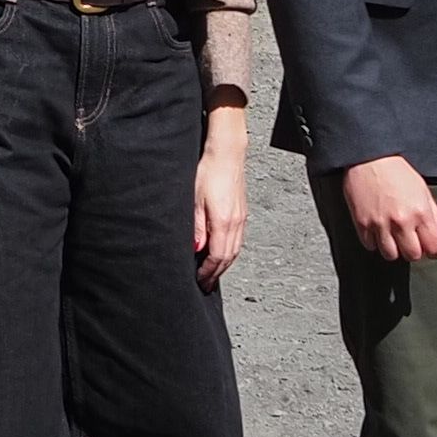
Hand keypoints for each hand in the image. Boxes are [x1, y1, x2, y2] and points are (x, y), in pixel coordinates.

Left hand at [192, 105, 248, 285]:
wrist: (227, 152)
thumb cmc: (208, 170)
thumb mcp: (194, 199)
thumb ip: (196, 227)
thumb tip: (196, 250)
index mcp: (224, 222)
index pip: (217, 257)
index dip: (208, 272)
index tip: (199, 281)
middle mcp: (236, 223)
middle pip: (228, 257)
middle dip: (216, 273)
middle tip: (206, 284)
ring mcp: (241, 217)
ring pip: (235, 249)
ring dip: (224, 264)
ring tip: (213, 272)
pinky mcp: (241, 211)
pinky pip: (237, 239)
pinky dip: (229, 251)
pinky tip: (222, 251)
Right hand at [338, 155, 436, 262]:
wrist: (369, 156)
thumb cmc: (398, 172)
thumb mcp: (424, 192)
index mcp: (421, 212)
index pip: (434, 248)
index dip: (433, 250)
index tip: (428, 244)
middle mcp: (402, 221)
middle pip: (413, 255)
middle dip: (413, 250)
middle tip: (409, 239)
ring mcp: (380, 223)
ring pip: (390, 255)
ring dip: (393, 249)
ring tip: (391, 236)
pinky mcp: (361, 223)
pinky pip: (370, 246)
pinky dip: (374, 242)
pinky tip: (377, 230)